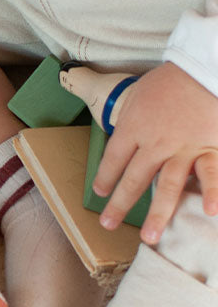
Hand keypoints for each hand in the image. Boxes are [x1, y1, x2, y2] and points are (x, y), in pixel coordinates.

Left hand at [93, 62, 217, 242]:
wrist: (202, 69)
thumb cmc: (170, 79)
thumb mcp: (138, 93)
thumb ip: (129, 113)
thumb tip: (102, 107)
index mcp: (133, 128)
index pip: (113, 160)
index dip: (105, 178)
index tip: (100, 194)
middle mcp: (155, 144)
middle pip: (133, 180)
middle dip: (120, 206)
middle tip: (108, 224)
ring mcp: (184, 148)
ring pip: (168, 187)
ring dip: (159, 215)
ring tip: (150, 238)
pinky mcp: (212, 147)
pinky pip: (212, 174)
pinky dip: (213, 193)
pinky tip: (210, 213)